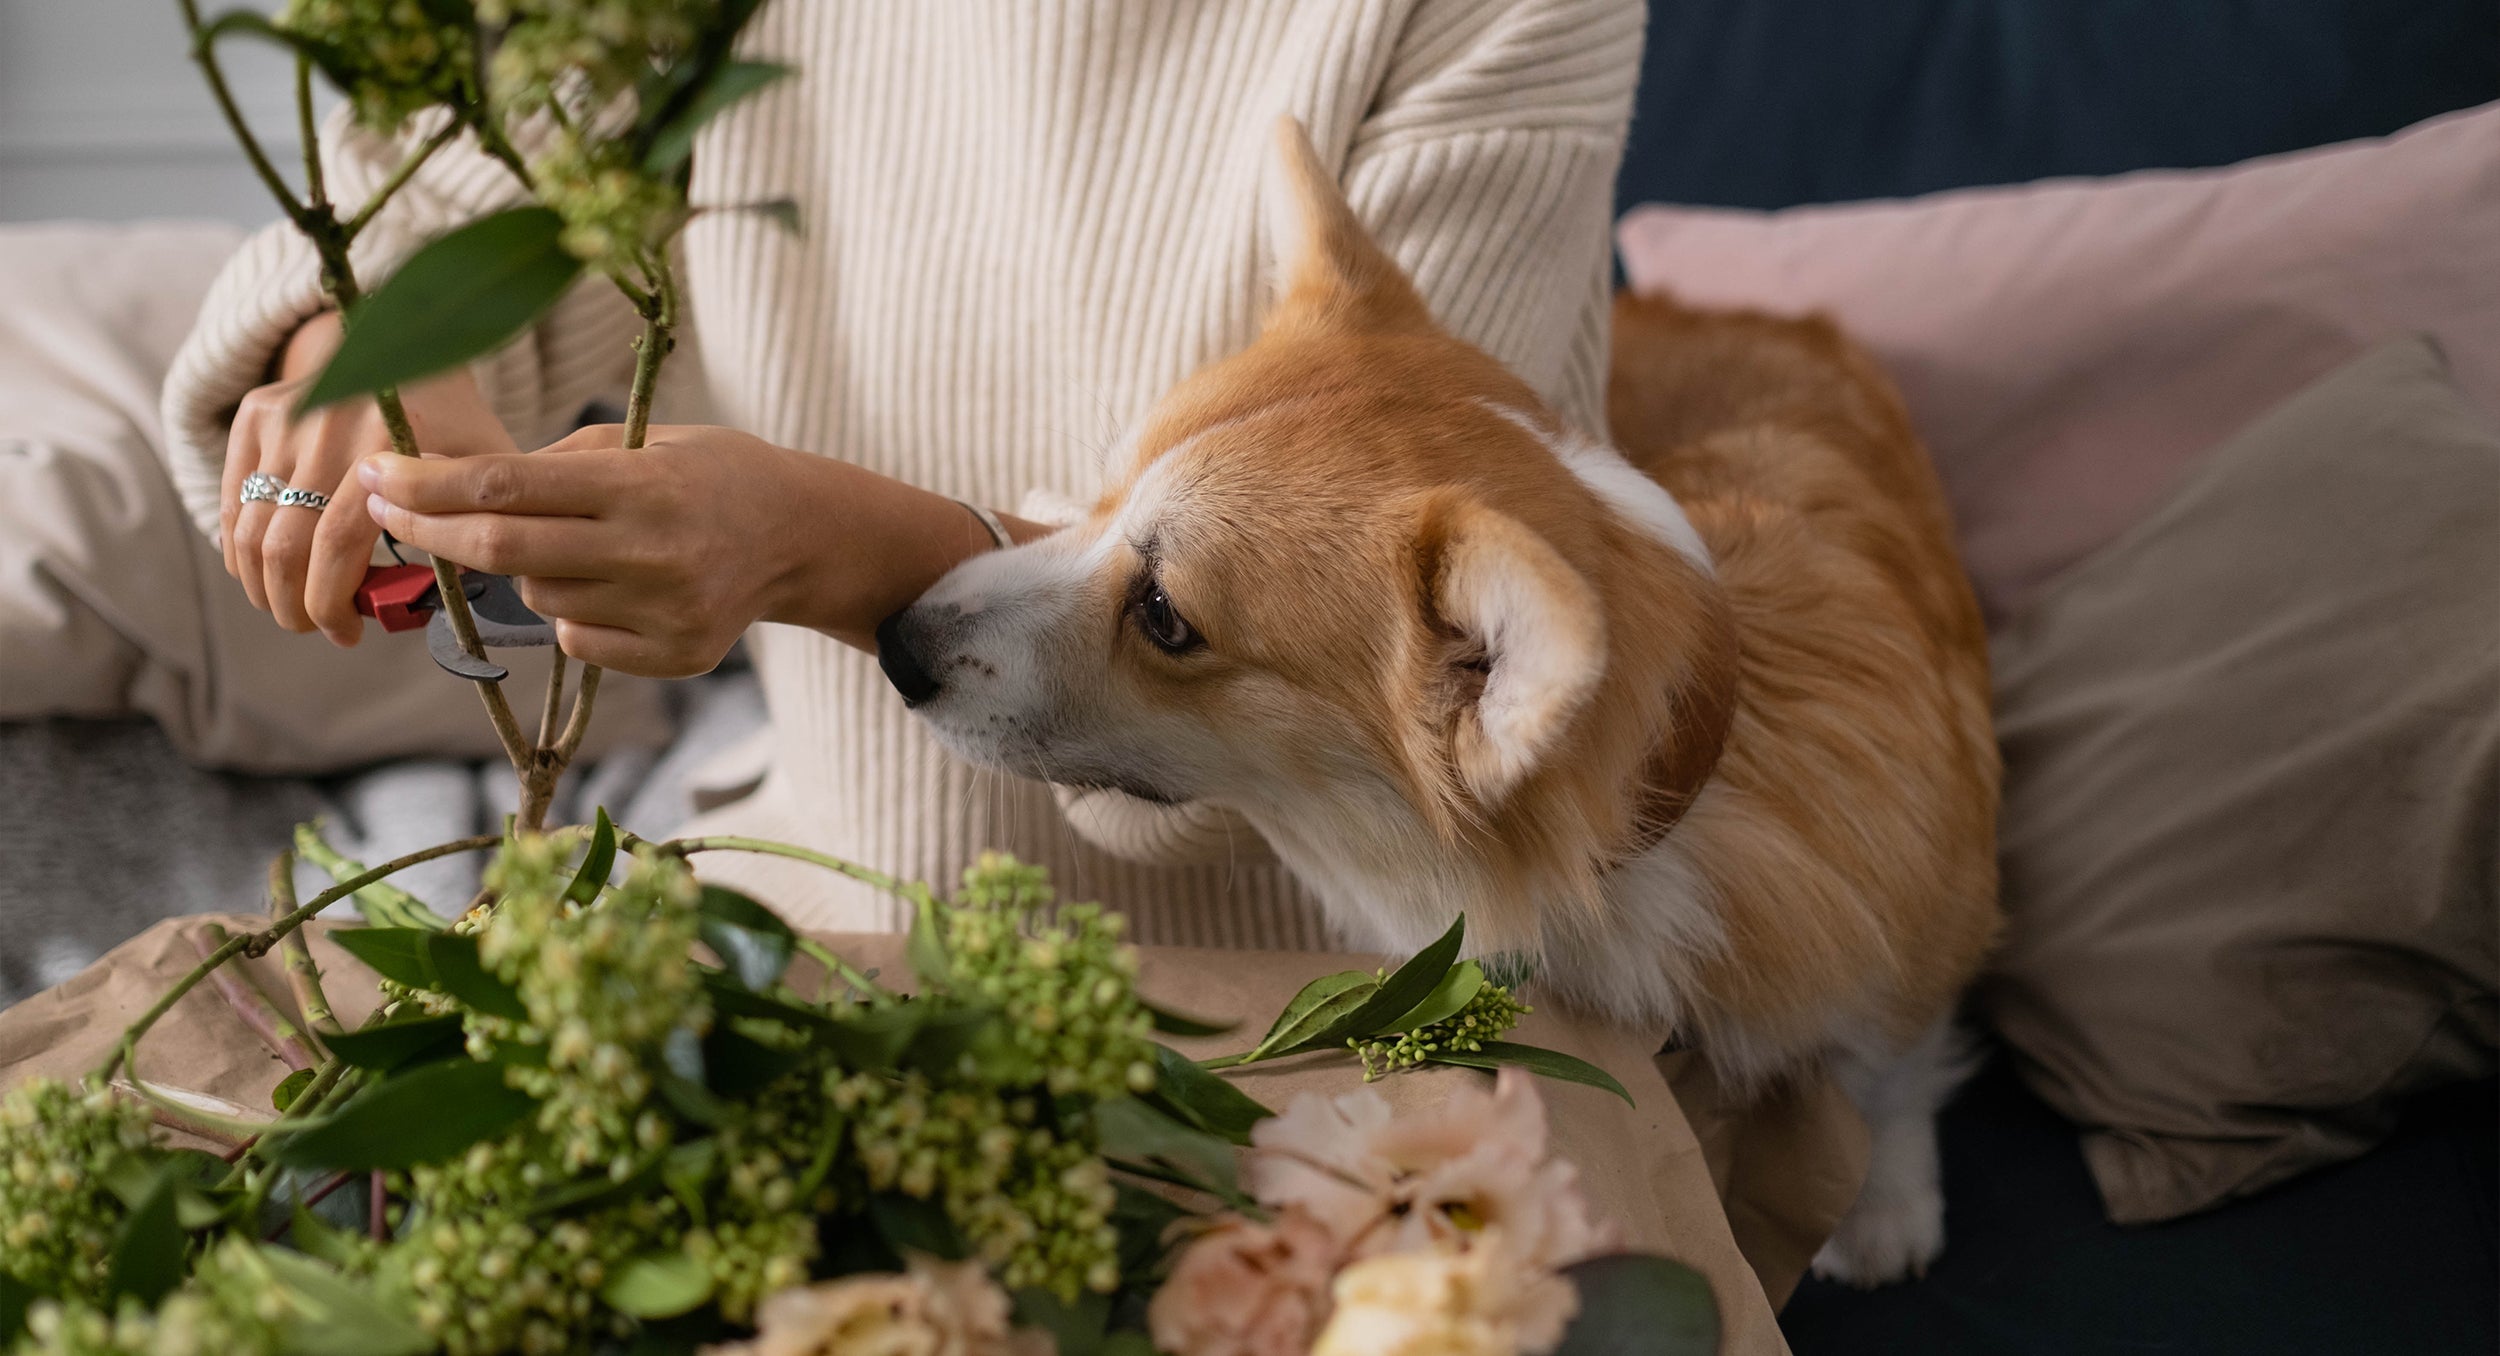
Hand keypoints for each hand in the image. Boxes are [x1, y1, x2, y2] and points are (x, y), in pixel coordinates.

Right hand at [219, 313, 518, 643]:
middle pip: (283, 547)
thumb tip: (438, 603)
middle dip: (294, 606)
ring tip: (293, 607)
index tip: (348, 635)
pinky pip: (234, 501)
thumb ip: (474, 528)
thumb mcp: (487, 471)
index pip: (336, 544)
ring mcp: (286, 415)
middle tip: (314, 627)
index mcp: (393, 441)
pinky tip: (269, 573)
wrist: (407, 344)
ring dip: (263, 586)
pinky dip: (242, 550)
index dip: (332, 605)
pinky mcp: (256, 412)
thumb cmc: (457, 425)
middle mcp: (329, 423)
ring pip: (247, 531)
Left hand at [359, 423, 1016, 676]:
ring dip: (527, 570)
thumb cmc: (709, 473)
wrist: (803, 535)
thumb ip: (557, 465)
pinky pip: (578, 639)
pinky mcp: (676, 656)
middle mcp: (655, 552)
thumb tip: (450, 483)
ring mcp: (666, 612)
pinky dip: (574, 612)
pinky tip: (618, 586)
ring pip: (541, 598)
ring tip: (580, 544)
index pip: (508, 487)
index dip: (430, 483)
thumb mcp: (643, 442)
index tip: (376, 471)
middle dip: (432, 528)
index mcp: (643, 485)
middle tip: (389, 507)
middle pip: (506, 551)